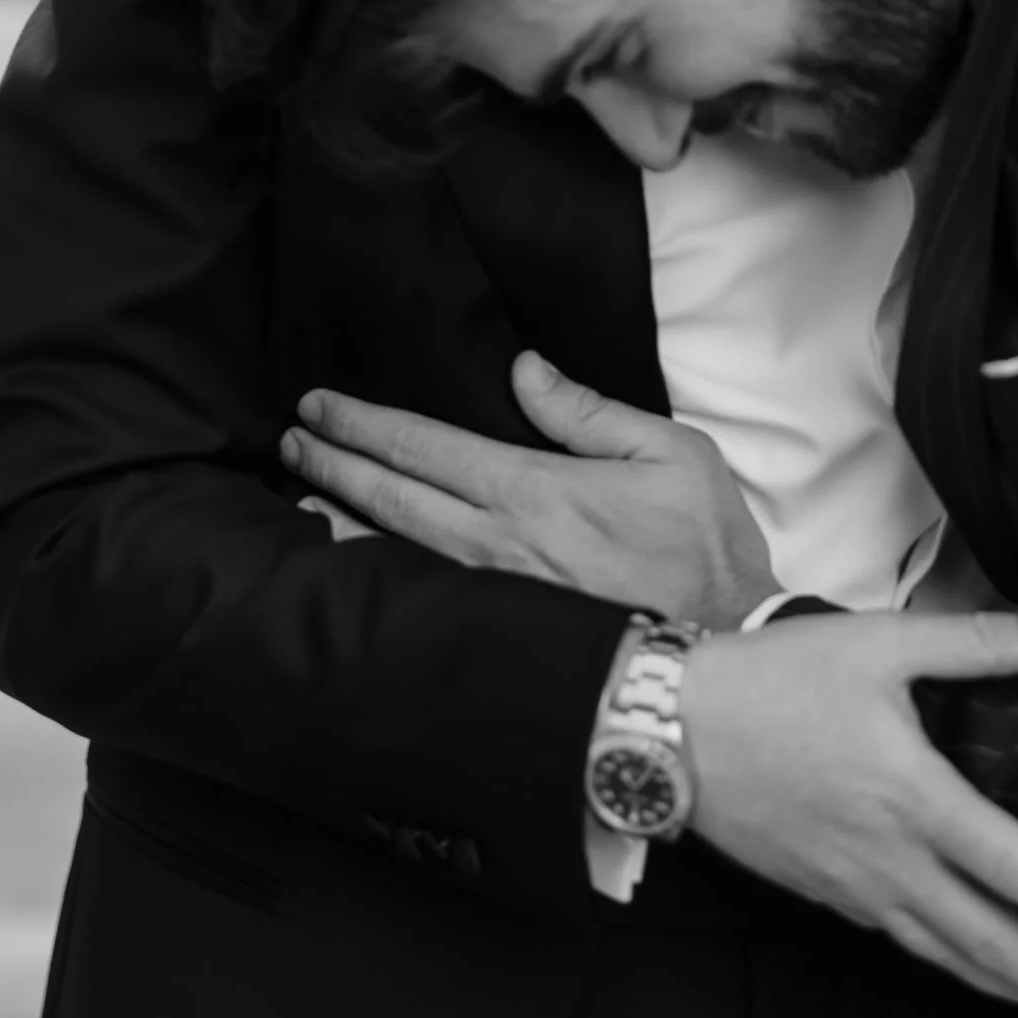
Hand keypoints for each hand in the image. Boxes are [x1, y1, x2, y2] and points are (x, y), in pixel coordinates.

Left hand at [281, 351, 776, 628]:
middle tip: (292, 441)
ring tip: (301, 497)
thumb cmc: (703, 547)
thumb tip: (524, 370)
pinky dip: (376, 575)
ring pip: (392, 554)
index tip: (318, 405)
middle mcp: (496, 546)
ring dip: (341, 520)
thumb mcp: (669, 452)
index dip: (362, 423)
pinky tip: (354, 567)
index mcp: (531, 491)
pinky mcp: (500, 632)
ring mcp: (491, 597)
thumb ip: (587, 411)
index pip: (423, 447)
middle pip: (390, 497)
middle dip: (332, 464)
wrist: (724, 647)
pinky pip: (419, 597)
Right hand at [678, 609, 1017, 1017]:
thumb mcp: (878, 644)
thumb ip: (975, 641)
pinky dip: (952, 962)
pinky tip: (972, 964)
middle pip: (990, 941)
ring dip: (1012, 987)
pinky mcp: (826, 894)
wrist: (669, 733)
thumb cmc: (774, 680)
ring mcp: (856, 888)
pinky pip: (904, 940)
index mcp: (914, 798)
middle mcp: (892, 860)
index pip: (1014, 871)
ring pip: (947, 954)